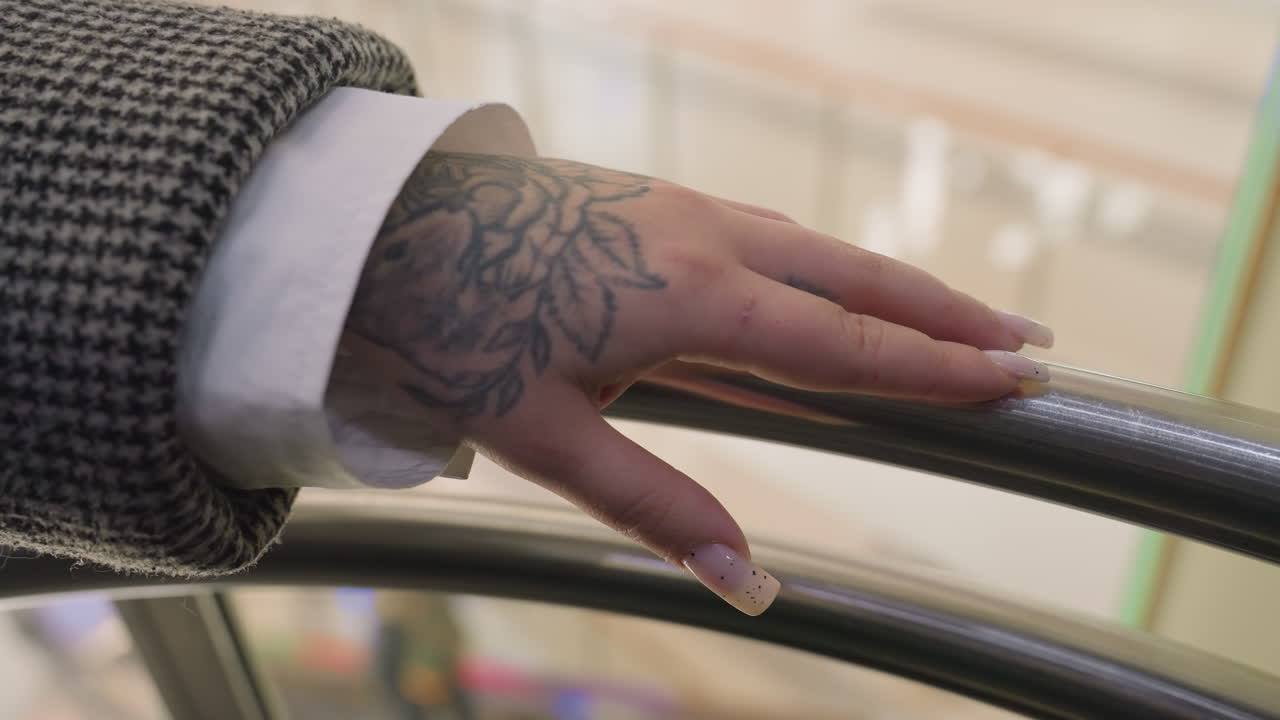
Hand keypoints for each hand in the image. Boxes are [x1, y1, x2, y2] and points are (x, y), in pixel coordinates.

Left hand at [347, 152, 1052, 614]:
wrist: (379, 226)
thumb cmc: (454, 328)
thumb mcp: (548, 435)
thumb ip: (657, 506)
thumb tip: (751, 586)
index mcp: (696, 297)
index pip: (849, 346)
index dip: (938, 370)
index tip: (1015, 382)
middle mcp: (707, 237)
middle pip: (858, 279)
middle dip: (947, 316)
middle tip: (1025, 343)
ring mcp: (681, 206)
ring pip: (816, 248)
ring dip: (891, 285)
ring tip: (949, 319)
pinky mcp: (653, 198)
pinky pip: (766, 232)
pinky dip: (825, 266)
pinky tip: (828, 287)